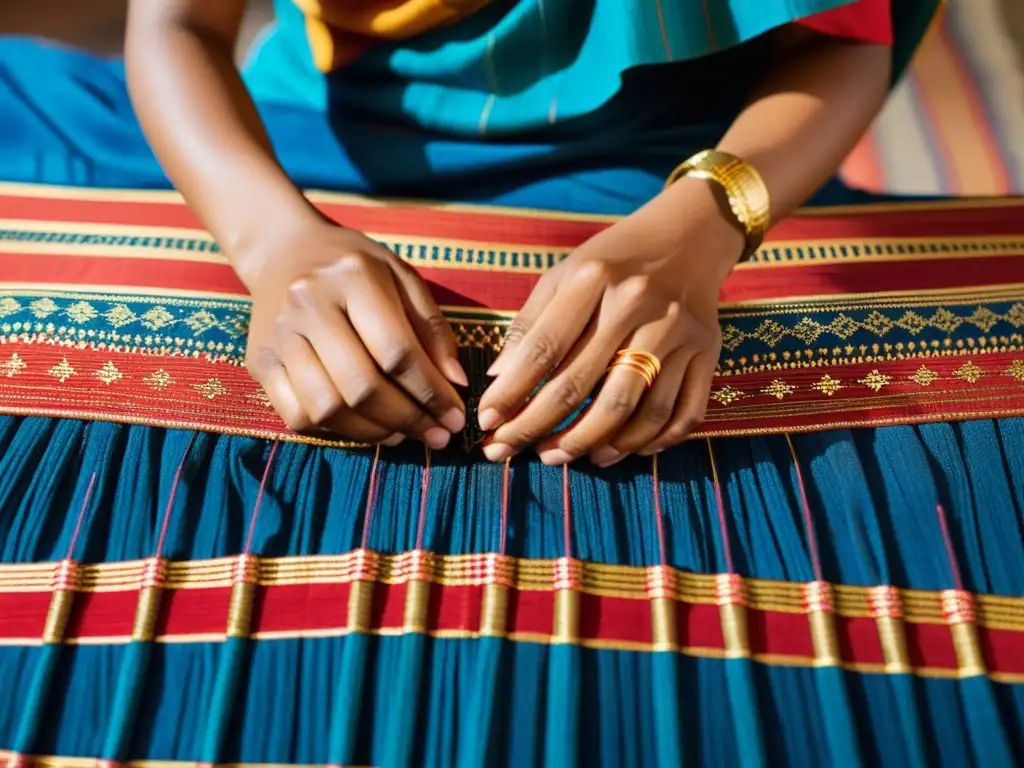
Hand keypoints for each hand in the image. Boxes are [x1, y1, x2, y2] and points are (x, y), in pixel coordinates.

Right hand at [242, 218, 467, 447]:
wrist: (285, 251)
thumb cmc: (355, 267)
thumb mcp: (403, 279)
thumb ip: (433, 328)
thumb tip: (455, 383)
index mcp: (352, 277)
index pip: (397, 352)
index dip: (431, 393)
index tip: (455, 418)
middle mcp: (308, 304)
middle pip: (362, 386)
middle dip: (407, 420)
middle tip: (435, 436)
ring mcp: (278, 335)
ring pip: (328, 407)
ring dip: (373, 432)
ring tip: (401, 434)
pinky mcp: (258, 362)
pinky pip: (296, 416)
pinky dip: (335, 431)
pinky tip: (362, 425)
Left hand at [477, 179, 743, 465]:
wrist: (691, 234)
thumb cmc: (615, 259)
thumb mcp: (566, 273)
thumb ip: (531, 324)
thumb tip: (500, 382)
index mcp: (595, 278)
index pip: (545, 349)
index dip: (512, 392)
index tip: (486, 422)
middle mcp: (639, 305)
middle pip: (584, 386)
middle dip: (538, 427)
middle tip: (509, 451)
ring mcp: (678, 332)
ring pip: (634, 409)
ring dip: (591, 443)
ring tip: (559, 456)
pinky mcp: (708, 352)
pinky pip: (682, 414)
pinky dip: (651, 442)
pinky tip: (618, 451)